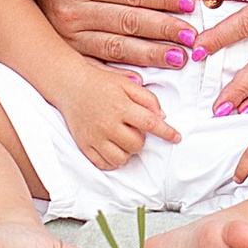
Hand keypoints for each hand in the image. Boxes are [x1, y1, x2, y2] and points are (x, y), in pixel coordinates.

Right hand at [37, 0, 205, 71]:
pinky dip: (119, 75)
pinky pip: (97, 66)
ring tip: (178, 57)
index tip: (187, 1)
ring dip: (150, 54)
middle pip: (129, 22)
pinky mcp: (70, 54)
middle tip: (190, 35)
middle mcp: (74, 11)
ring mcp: (71, 37)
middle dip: (163, 28)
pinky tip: (141, 80)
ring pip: (117, 47)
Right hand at [61, 57, 180, 174]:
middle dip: (141, 138)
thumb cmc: (101, 83)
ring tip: (123, 138)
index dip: (167, 132)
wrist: (70, 85)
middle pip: (137, 145)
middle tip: (133, 128)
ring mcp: (95, 137)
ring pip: (122, 158)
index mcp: (121, 106)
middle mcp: (108, 124)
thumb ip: (147, 98)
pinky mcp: (85, 146)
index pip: (151, 124)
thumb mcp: (127, 83)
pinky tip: (113, 147)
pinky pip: (105, 164)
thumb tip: (162, 117)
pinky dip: (113, 160)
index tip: (177, 138)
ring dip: (128, 151)